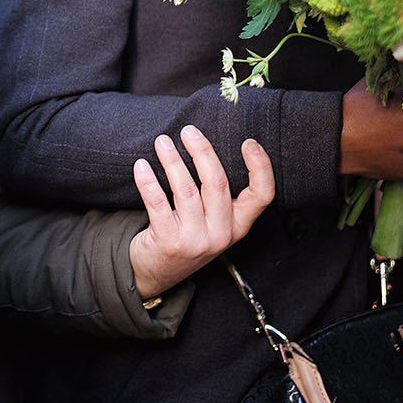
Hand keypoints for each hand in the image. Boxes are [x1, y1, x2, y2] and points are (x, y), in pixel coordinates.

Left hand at [128, 126, 274, 299]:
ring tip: (162, 142)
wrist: (158, 271)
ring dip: (172, 160)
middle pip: (218, 184)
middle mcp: (221, 234)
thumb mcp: (212, 221)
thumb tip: (206, 144)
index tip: (248, 142)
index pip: (262, 196)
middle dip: (203, 151)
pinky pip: (157, 203)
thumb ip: (217, 194)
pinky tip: (141, 165)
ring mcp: (195, 240)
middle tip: (188, 131)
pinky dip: (148, 181)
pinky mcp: (169, 242)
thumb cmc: (187, 235)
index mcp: (238, 225)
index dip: (260, 167)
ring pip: (186, 190)